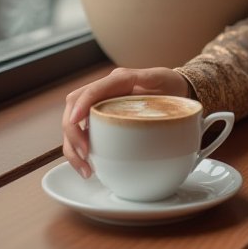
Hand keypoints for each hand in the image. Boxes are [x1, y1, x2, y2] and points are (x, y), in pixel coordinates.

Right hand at [61, 66, 189, 177]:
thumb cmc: (170, 85)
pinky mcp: (100, 117)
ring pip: (72, 121)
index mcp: (120, 79)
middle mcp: (105, 89)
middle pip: (74, 106)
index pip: (93, 90)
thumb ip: (154, 89)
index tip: (75, 122)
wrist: (175, 88)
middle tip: (84, 154)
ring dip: (72, 146)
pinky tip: (87, 165)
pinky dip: (79, 149)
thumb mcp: (165, 83)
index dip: (81, 105)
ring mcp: (100, 103)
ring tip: (85, 169)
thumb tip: (145, 107)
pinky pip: (82, 131)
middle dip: (72, 132)